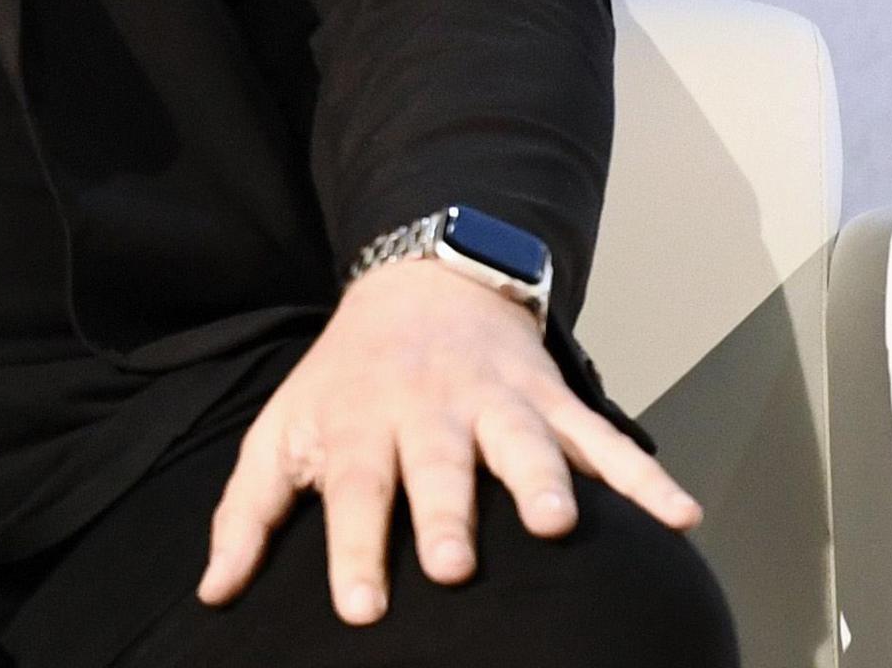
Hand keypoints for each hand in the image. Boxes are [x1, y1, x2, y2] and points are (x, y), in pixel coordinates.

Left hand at [197, 261, 700, 625]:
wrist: (417, 283)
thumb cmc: (342, 382)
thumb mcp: (280, 433)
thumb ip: (246, 515)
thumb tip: (211, 593)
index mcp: (358, 424)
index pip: (353, 488)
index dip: (354, 547)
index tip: (362, 608)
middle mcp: (427, 411)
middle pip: (437, 465)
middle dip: (446, 514)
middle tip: (455, 566)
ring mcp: (494, 401)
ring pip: (521, 442)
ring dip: (541, 481)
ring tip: (554, 526)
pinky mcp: (549, 398)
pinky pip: (603, 438)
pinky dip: (644, 475)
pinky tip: (680, 516)